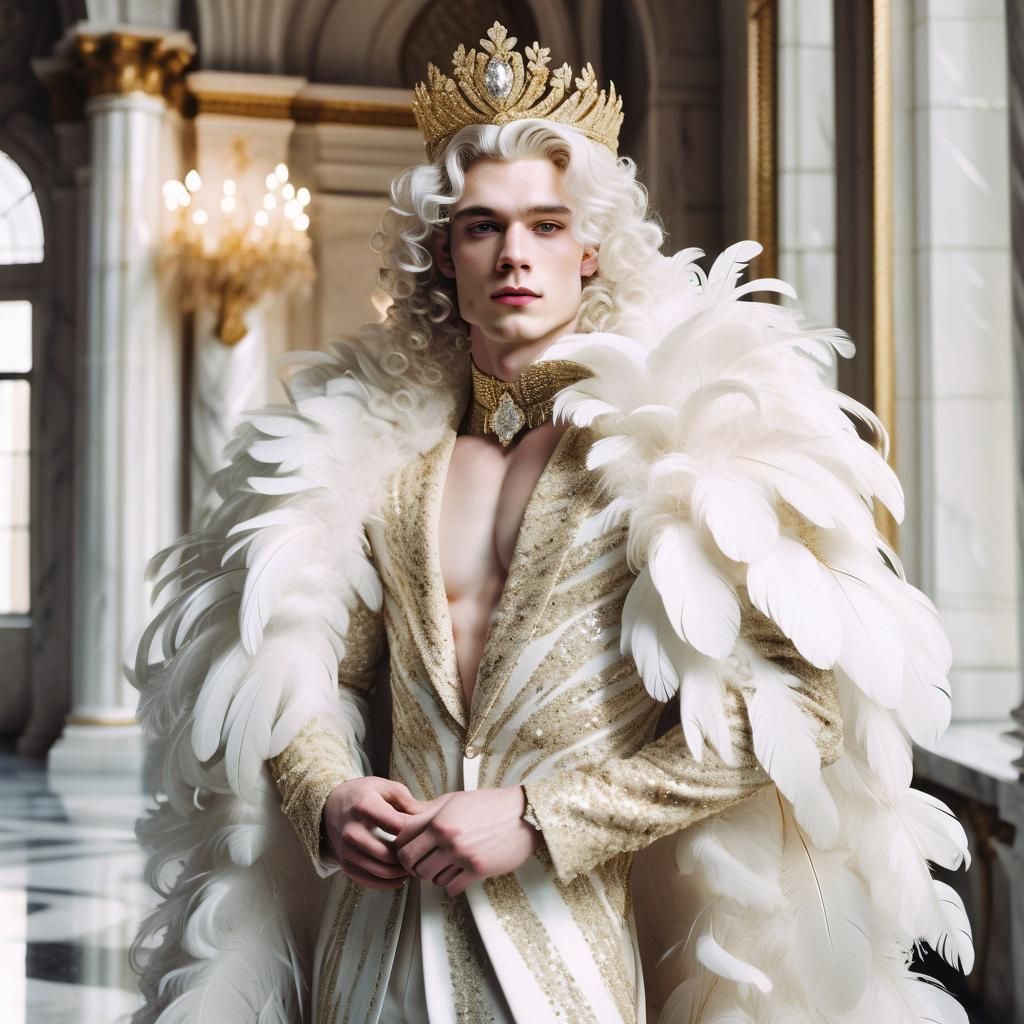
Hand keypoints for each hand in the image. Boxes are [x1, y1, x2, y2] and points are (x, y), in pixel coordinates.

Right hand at [323, 776, 423, 890]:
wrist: (330, 804)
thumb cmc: (364, 794)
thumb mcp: (386, 788)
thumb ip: (408, 802)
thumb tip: (428, 818)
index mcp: (364, 806)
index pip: (395, 825)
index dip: (413, 832)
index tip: (425, 834)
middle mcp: (351, 830)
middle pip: (387, 854)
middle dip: (408, 858)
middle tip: (422, 856)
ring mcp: (346, 850)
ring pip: (379, 871)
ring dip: (400, 873)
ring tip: (413, 867)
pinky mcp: (344, 864)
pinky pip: (368, 881)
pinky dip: (387, 883)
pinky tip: (399, 877)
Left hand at [393, 786, 540, 897]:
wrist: (522, 813)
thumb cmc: (487, 804)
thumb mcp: (454, 800)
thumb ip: (427, 812)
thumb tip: (403, 821)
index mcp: (438, 820)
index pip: (403, 843)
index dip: (402, 850)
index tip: (410, 852)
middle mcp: (447, 838)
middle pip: (413, 865)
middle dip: (416, 867)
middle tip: (426, 863)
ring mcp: (462, 855)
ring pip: (432, 879)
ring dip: (436, 875)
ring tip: (447, 866)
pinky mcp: (477, 870)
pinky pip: (452, 887)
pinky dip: (452, 885)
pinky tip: (460, 874)